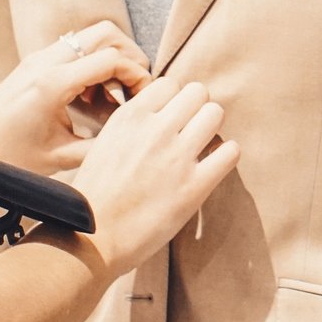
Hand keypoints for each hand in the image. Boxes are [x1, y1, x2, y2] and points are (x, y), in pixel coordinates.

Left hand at [0, 21, 149, 178]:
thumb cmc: (5, 157)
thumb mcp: (59, 159)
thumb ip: (100, 146)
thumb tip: (133, 135)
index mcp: (53, 84)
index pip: (111, 59)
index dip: (137, 75)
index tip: (144, 97)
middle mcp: (46, 62)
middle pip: (105, 33)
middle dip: (129, 56)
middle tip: (134, 88)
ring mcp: (38, 59)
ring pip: (90, 36)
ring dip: (110, 58)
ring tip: (111, 97)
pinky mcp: (34, 63)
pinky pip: (74, 48)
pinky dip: (92, 63)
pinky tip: (90, 98)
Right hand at [71, 76, 238, 272]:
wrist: (91, 238)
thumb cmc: (95, 195)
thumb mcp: (105, 143)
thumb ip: (134, 125)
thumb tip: (162, 113)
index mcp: (129, 117)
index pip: (169, 84)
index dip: (173, 101)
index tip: (170, 118)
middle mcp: (155, 129)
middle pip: (198, 92)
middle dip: (196, 109)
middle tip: (190, 131)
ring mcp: (177, 156)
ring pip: (215, 113)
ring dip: (211, 128)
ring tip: (201, 146)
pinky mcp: (195, 186)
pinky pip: (230, 151)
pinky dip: (226, 155)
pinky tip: (213, 166)